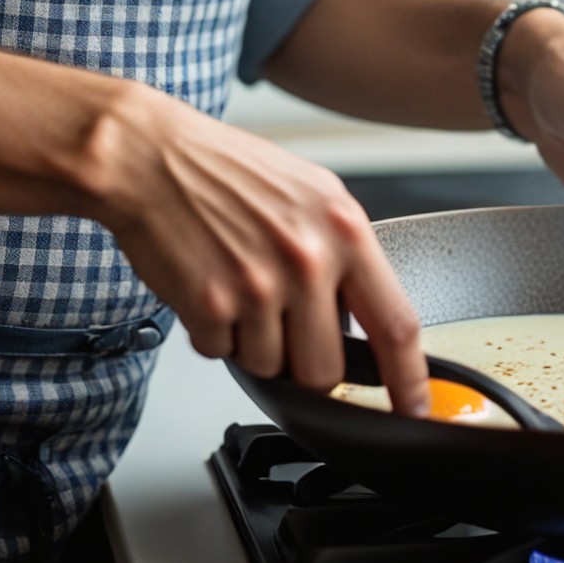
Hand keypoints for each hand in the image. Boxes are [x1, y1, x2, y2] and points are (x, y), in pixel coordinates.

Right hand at [91, 83, 430, 412]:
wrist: (148, 155)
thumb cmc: (222, 169)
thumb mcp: (307, 192)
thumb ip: (342, 252)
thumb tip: (363, 317)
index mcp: (342, 226)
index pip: (396, 324)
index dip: (410, 381)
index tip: (415, 407)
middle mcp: (307, 257)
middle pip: (326, 370)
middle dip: (302, 360)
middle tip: (277, 317)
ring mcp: (259, 285)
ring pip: (271, 367)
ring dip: (251, 341)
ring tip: (234, 283)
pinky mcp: (212, 306)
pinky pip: (223, 354)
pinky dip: (212, 331)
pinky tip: (205, 283)